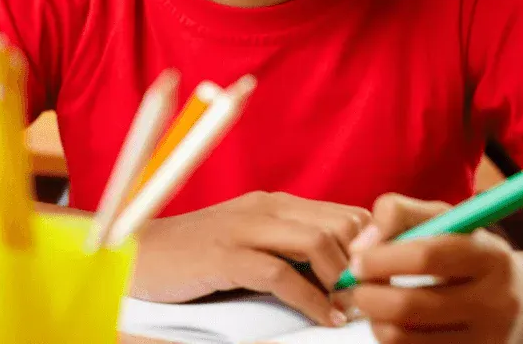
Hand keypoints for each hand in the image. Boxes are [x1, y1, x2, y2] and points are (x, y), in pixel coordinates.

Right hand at [131, 191, 371, 326]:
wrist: (136, 255)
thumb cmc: (199, 256)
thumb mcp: (252, 244)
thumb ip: (290, 249)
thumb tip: (341, 275)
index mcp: (278, 203)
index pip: (345, 214)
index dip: (373, 244)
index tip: (385, 276)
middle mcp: (268, 207)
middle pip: (339, 225)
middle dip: (366, 262)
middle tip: (375, 296)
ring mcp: (246, 228)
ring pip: (317, 244)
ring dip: (343, 281)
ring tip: (355, 308)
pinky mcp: (225, 255)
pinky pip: (282, 275)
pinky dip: (312, 300)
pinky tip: (327, 318)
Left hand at [346, 194, 522, 343]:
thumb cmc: (472, 252)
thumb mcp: (447, 219)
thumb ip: (400, 214)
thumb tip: (360, 247)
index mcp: (492, 256)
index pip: (428, 256)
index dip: (382, 258)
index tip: (357, 260)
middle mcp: (497, 302)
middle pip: (411, 306)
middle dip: (369, 296)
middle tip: (356, 287)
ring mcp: (488, 342)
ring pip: (405, 339)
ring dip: (376, 321)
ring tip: (374, 305)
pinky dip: (393, 340)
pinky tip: (395, 325)